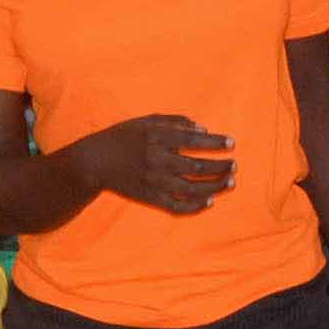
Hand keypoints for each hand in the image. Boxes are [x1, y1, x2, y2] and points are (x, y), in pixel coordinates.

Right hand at [71, 115, 233, 215]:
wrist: (94, 161)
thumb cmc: (123, 137)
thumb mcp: (145, 121)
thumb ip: (174, 121)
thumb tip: (203, 129)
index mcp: (156, 137)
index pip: (193, 140)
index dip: (215, 143)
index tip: (232, 143)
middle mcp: (156, 159)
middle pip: (197, 167)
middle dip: (220, 166)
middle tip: (235, 164)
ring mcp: (153, 181)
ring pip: (191, 188)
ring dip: (215, 186)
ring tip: (231, 182)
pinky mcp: (149, 198)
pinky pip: (176, 206)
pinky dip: (194, 207)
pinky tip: (209, 202)